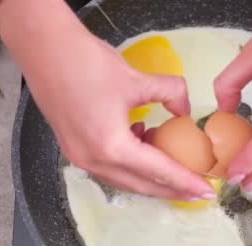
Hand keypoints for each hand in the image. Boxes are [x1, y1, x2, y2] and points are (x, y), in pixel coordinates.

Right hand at [0, 0, 213, 199]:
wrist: (43, 48)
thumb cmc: (87, 63)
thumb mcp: (137, 79)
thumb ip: (171, 94)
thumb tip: (184, 107)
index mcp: (111, 147)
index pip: (159, 171)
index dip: (186, 182)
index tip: (208, 191)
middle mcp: (94, 161)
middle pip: (142, 185)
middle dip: (172, 189)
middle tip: (197, 191)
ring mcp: (80, 157)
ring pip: (124, 179)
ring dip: (151, 177)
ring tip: (175, 168)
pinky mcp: (74, 148)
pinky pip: (109, 167)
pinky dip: (131, 164)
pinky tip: (144, 141)